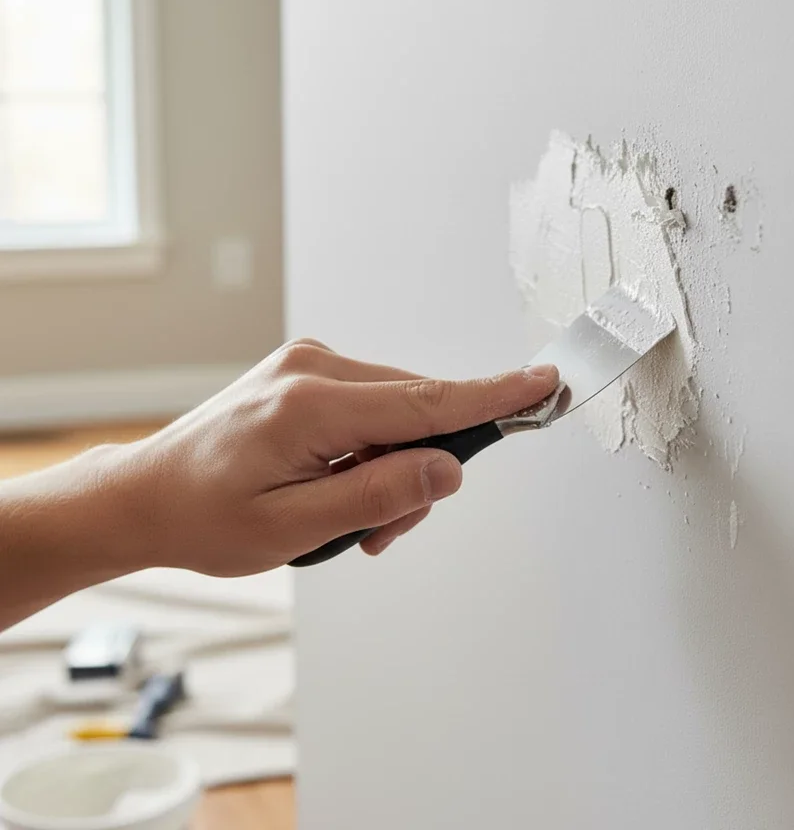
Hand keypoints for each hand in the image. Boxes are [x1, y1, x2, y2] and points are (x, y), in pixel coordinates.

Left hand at [102, 339, 558, 574]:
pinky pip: (371, 408)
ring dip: (391, 467)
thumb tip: (446, 468)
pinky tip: (339, 485)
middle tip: (381, 530)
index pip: (425, 401)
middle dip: (418, 472)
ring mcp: (309, 366)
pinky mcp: (307, 375)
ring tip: (346, 518)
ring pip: (397, 413)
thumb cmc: (204, 516)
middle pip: (415, 413)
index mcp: (310, 404)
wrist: (147, 494)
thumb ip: (377, 495)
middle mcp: (313, 368)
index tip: (544, 382)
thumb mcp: (292, 528)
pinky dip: (372, 450)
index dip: (492, 396)